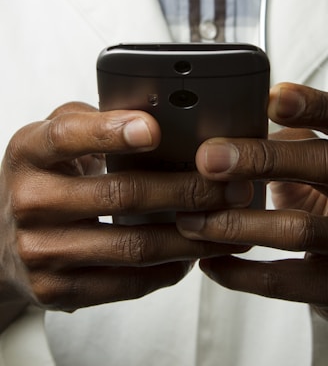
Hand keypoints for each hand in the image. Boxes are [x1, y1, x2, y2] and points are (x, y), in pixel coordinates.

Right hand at [0, 102, 251, 328]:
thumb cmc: (45, 177)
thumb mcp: (54, 138)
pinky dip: (168, 269)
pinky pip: (125, 284)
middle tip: (230, 185)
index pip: (68, 136)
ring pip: (131, 245)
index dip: (111, 131)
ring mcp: (39, 251)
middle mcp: (29, 201)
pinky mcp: (55, 290)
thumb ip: (95, 121)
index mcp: (29, 152)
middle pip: (119, 194)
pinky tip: (193, 255)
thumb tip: (159, 114)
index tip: (155, 129)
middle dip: (185, 190)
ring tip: (229, 222)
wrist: (1, 238)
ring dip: (190, 235)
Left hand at [177, 83, 327, 334]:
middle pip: (326, 164)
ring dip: (235, 222)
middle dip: (261, 159)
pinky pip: (286, 281)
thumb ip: (295, 141)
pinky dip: (240, 272)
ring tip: (190, 218)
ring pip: (299, 229)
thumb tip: (227, 127)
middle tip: (208, 158)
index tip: (269, 98)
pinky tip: (210, 260)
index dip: (313, 104)